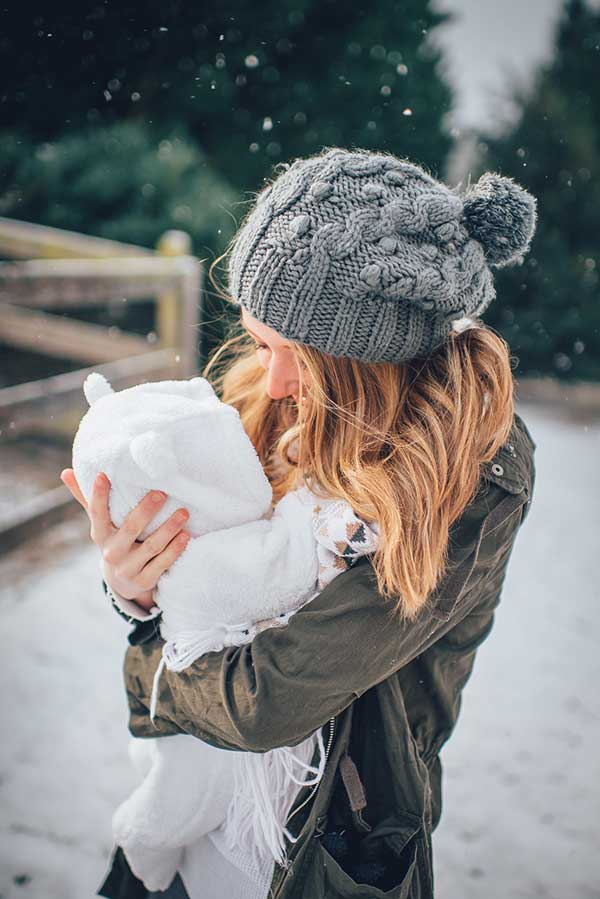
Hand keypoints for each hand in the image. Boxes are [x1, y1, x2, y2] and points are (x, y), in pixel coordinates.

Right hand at [60, 468, 190, 609]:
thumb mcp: (101, 524)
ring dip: (169, 529)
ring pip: (151, 547)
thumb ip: (87, 499)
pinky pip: (162, 564)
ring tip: (184, 513)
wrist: (123, 582)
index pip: (96, 513)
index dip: (98, 495)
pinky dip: (175, 550)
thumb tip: (65, 472)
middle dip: (145, 510)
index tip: (102, 475)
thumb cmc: (114, 540)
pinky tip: (186, 536)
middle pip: (130, 529)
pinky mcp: (144, 580)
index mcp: (100, 535)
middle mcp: (112, 552)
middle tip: (162, 493)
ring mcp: (128, 568)